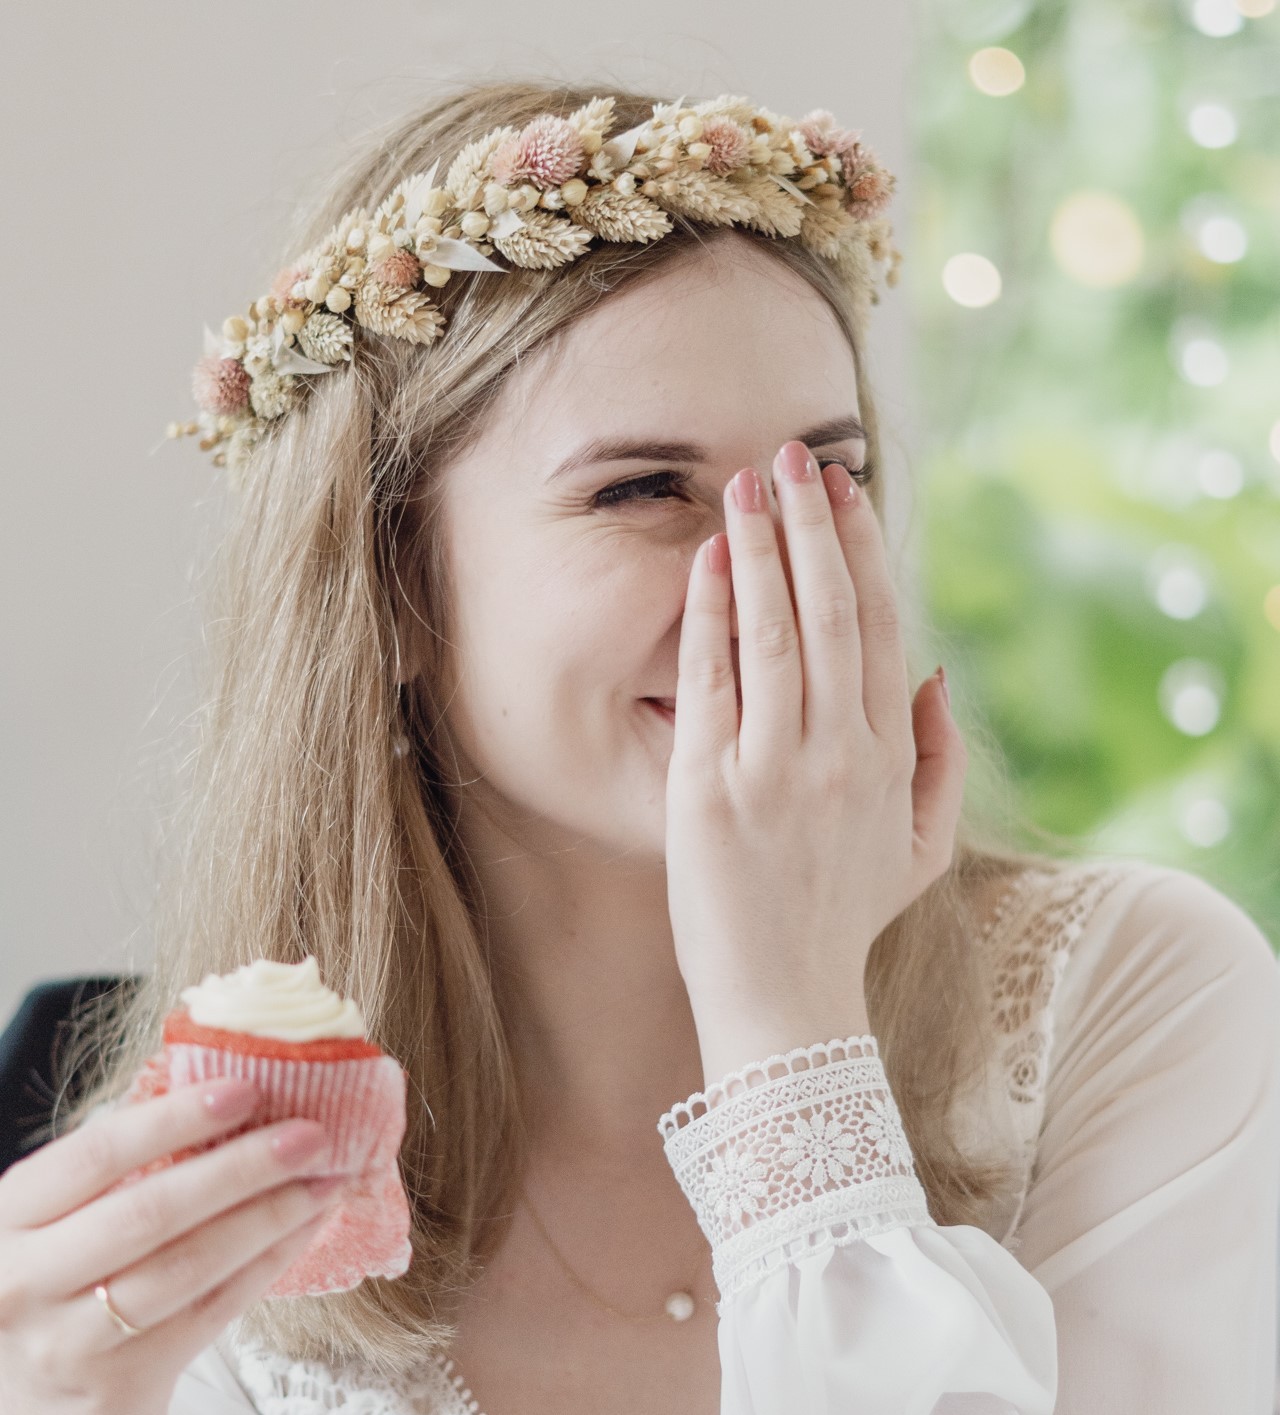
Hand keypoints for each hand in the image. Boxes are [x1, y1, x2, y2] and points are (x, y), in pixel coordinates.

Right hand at [0, 1078, 342, 1414]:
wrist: (20, 1400)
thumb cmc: (49, 1283)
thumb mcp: (50, 1220)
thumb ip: (112, 1167)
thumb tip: (220, 1093)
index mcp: (9, 1218)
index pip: (96, 1154)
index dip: (174, 1118)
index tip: (245, 1090)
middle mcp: (28, 1281)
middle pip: (151, 1212)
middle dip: (242, 1167)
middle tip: (309, 1134)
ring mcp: (70, 1341)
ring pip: (189, 1267)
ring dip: (269, 1217)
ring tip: (324, 1180)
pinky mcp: (121, 1383)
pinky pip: (212, 1312)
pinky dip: (268, 1262)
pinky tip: (305, 1228)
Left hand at [665, 440, 966, 1084]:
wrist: (786, 1003)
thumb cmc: (845, 920)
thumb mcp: (922, 847)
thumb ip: (942, 759)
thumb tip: (940, 673)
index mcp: (891, 756)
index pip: (883, 626)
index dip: (862, 549)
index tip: (843, 490)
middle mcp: (841, 751)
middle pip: (832, 612)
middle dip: (811, 524)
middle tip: (790, 455)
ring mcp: (776, 768)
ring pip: (775, 631)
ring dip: (759, 549)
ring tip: (744, 483)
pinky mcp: (712, 788)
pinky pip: (714, 682)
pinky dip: (710, 615)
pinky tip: (704, 561)